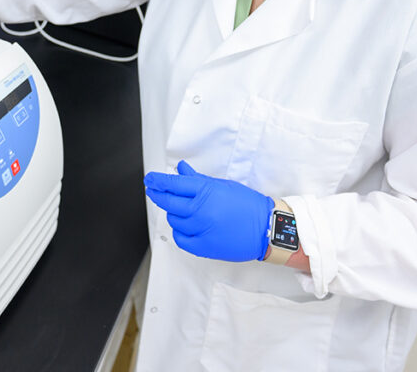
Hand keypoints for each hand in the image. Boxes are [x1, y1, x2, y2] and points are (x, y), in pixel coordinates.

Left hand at [144, 160, 273, 261]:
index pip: (173, 184)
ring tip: (181, 209)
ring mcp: (201, 229)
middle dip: (157, 194)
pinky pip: (180, 239)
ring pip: (173, 219)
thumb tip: (180, 169)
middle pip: (168, 201)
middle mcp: (201, 209)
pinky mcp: (204, 247)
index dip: (158, 181)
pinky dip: (179, 231)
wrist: (266, 228)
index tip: (150, 179)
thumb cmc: (247, 205)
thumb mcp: (222, 185)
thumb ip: (198, 178)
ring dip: (173, 213)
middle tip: (153, 190)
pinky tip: (184, 226)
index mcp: (206, 191)